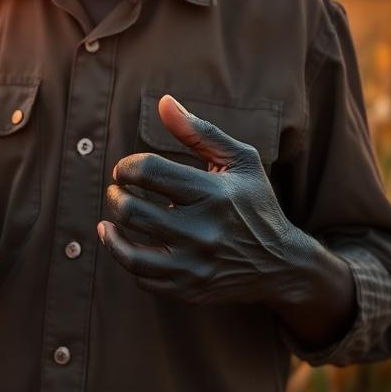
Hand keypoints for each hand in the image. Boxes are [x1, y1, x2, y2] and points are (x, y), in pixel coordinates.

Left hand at [98, 95, 308, 306]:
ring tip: (109, 219)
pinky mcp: (189, 289)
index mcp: (214, 193)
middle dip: (116, 195)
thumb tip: (163, 102)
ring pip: (131, 252)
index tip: (125, 169)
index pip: (150, 172)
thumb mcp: (239, 160)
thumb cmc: (255, 203)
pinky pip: (141, 278)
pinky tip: (122, 243)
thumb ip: (199, 131)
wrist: (281, 264)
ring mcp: (195, 265)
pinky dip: (125, 258)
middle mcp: (203, 231)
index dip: (127, 166)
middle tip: (117, 190)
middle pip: (133, 211)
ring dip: (111, 230)